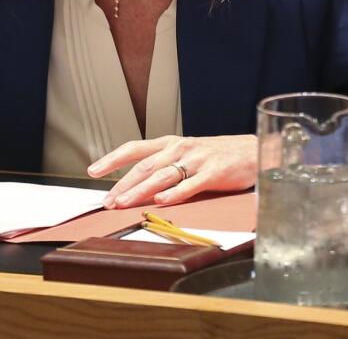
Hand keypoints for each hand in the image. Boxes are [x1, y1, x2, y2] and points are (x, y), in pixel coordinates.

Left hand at [89, 134, 257, 207]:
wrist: (254, 150)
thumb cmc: (218, 156)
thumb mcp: (187, 155)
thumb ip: (164, 166)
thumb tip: (137, 185)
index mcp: (169, 143)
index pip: (134, 149)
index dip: (112, 159)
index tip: (93, 171)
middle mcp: (179, 148)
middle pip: (144, 166)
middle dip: (122, 184)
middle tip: (107, 201)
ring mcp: (196, 160)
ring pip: (162, 175)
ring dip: (140, 190)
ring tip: (124, 203)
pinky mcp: (213, 173)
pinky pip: (190, 184)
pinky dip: (175, 193)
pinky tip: (161, 201)